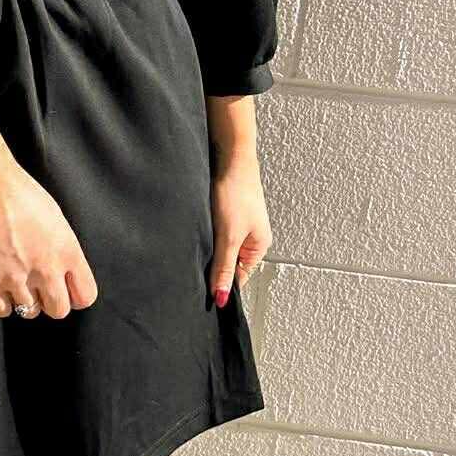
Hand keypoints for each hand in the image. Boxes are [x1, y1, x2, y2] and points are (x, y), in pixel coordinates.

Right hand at [0, 164, 98, 320]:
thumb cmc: (19, 193)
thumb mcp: (56, 219)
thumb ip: (63, 250)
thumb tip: (62, 270)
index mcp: (68, 252)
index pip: (85, 296)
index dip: (74, 296)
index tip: (65, 290)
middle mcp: (47, 270)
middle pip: (58, 310)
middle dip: (50, 301)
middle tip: (38, 286)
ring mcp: (18, 278)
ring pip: (30, 312)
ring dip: (24, 299)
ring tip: (15, 278)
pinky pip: (2, 310)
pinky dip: (2, 302)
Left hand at [208, 155, 271, 306]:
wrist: (231, 157)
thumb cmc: (236, 193)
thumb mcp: (228, 236)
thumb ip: (224, 267)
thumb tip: (223, 297)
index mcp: (259, 247)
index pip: (238, 277)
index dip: (221, 283)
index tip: (203, 289)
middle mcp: (252, 237)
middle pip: (229, 262)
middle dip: (214, 264)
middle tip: (197, 261)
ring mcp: (240, 224)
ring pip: (221, 246)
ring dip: (210, 246)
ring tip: (200, 238)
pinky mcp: (228, 212)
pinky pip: (216, 232)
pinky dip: (208, 232)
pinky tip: (200, 226)